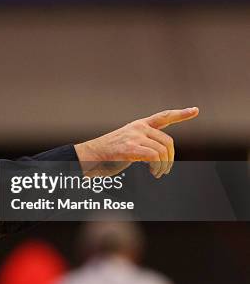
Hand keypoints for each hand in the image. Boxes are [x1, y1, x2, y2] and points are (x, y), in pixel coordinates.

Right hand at [74, 107, 198, 177]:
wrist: (89, 156)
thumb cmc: (106, 155)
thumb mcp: (126, 144)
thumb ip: (142, 144)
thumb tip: (160, 156)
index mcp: (138, 125)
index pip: (163, 116)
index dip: (180, 114)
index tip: (195, 110)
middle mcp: (137, 128)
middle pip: (167, 141)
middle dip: (170, 158)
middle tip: (165, 170)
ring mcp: (134, 136)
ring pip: (162, 150)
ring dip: (164, 166)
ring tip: (158, 173)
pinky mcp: (130, 148)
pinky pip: (154, 157)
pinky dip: (157, 167)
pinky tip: (153, 173)